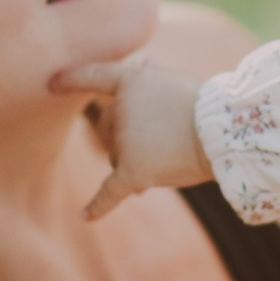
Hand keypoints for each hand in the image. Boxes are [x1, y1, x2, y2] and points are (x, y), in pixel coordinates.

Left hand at [54, 59, 211, 220]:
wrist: (226, 131)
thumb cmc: (209, 106)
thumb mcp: (180, 80)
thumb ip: (156, 77)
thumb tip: (146, 64)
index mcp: (131, 81)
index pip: (97, 77)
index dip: (73, 79)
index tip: (53, 83)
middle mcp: (121, 109)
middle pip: (109, 126)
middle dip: (126, 134)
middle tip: (160, 136)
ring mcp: (125, 142)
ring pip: (119, 156)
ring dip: (137, 160)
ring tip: (169, 157)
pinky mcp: (133, 172)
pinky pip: (110, 192)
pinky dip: (99, 206)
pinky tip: (85, 216)